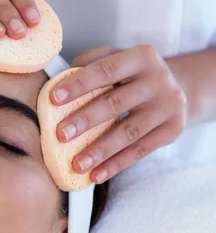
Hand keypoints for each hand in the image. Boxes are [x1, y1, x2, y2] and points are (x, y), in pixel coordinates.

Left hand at [51, 45, 187, 183]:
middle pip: (115, 103)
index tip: (53, 98)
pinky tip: (96, 175)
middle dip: (85, 120)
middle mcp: (159, 79)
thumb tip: (58, 83)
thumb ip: (89, 64)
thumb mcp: (116, 58)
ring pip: (128, 132)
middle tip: (60, 135)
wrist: (178, 87)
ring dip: (99, 151)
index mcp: (141, 57)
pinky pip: (140, 151)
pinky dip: (116, 165)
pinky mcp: (173, 130)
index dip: (79, 84)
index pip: (105, 70)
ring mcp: (169, 106)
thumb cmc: (131, 74)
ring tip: (76, 164)